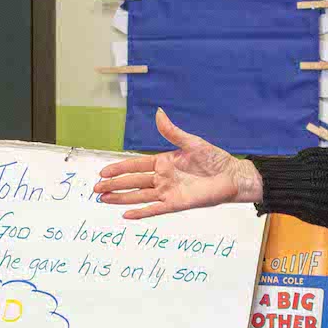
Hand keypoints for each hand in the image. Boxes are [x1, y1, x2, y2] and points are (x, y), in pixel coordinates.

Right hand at [94, 109, 262, 220]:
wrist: (232, 176)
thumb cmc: (214, 159)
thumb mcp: (191, 142)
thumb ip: (172, 132)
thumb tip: (159, 113)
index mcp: (163, 162)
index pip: (135, 166)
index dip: (119, 169)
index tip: (103, 171)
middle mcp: (162, 178)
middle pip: (133, 182)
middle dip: (114, 185)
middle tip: (96, 188)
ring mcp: (168, 192)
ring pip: (139, 196)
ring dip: (121, 198)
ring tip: (104, 200)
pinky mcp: (176, 204)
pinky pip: (155, 209)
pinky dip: (141, 212)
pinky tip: (126, 214)